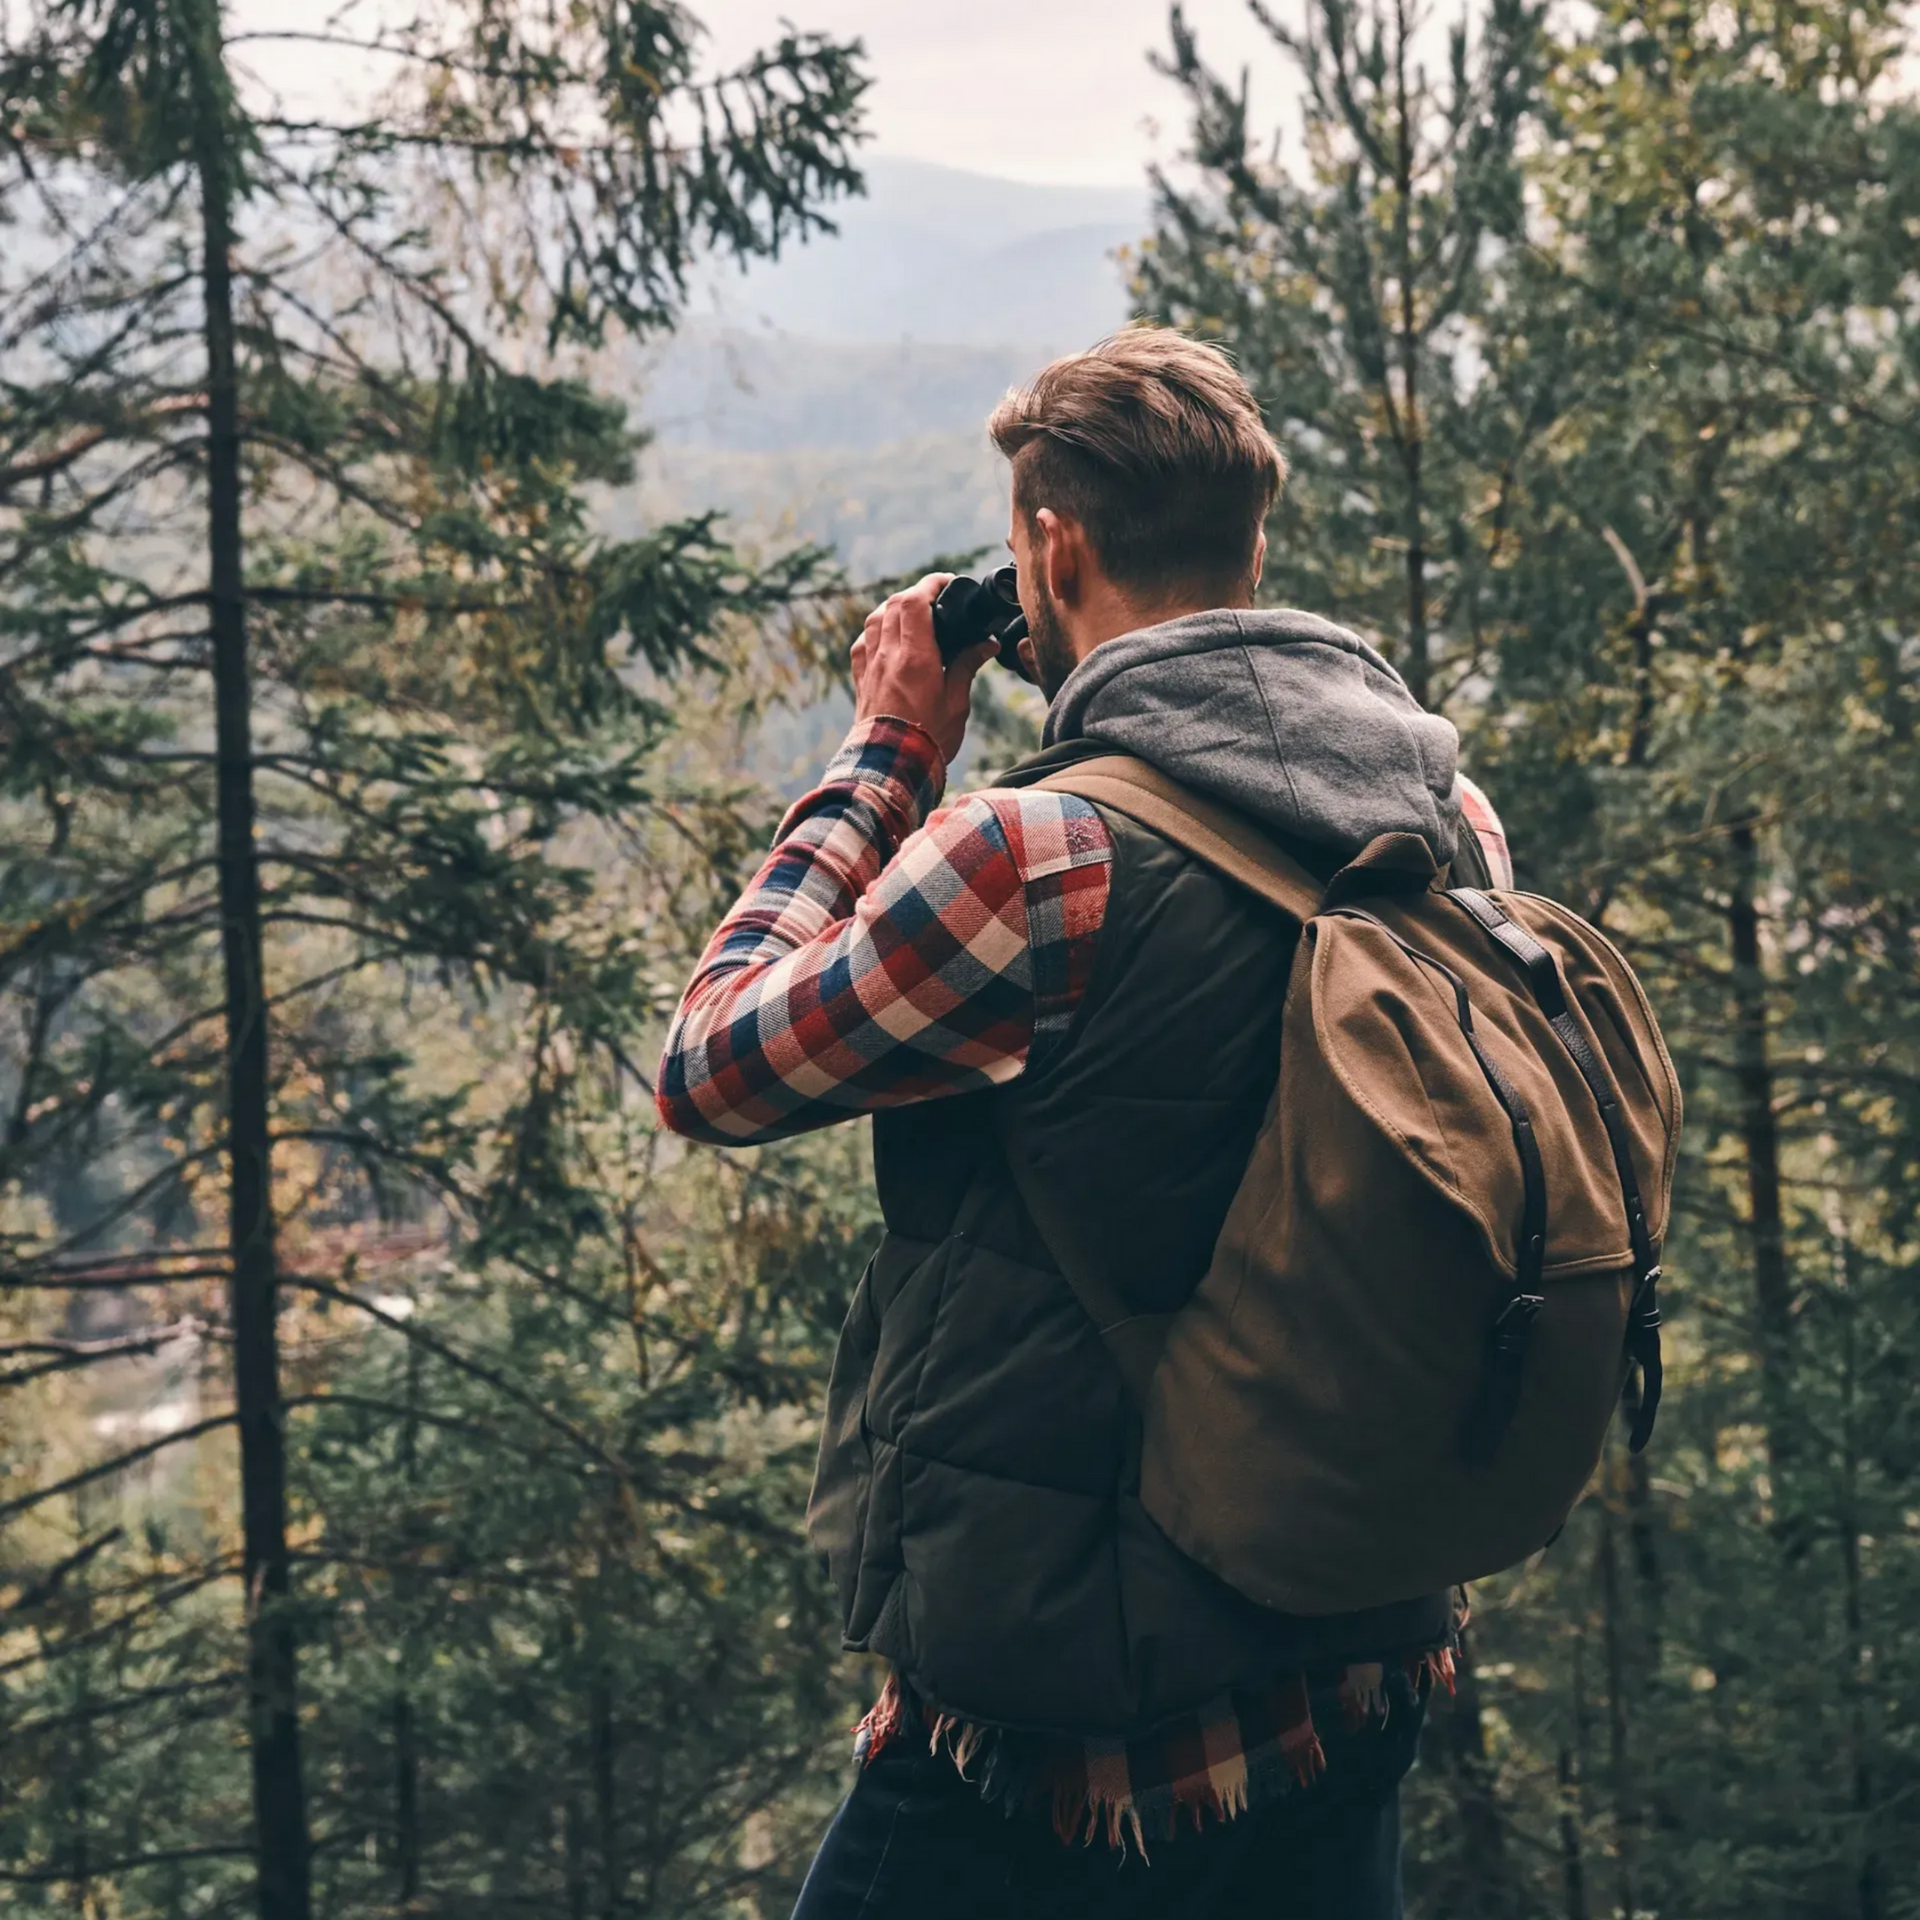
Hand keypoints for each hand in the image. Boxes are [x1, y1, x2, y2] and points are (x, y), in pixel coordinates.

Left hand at [850, 573, 996, 766]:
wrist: (891, 769)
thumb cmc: (928, 739)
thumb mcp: (957, 703)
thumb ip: (967, 667)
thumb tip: (985, 644)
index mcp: (915, 657)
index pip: (915, 600)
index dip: (931, 584)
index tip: (947, 583)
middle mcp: (888, 655)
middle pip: (894, 603)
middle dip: (915, 593)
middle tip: (935, 599)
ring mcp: (870, 667)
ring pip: (875, 619)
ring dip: (893, 608)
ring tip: (911, 615)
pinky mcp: (861, 681)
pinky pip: (861, 644)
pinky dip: (874, 632)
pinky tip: (885, 640)